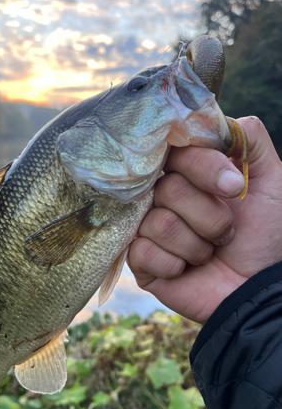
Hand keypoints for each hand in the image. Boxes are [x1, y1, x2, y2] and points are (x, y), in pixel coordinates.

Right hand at [128, 117, 281, 322]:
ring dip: (196, 243)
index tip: (235, 189)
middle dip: (208, 216)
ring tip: (209, 253)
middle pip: (167, 187)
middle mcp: (164, 196)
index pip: (177, 152)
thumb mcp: (272, 183)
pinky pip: (143, 251)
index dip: (204, 168)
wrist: (259, 290)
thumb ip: (250, 141)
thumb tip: (218, 118)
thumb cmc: (267, 237)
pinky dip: (175, 264)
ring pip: (158, 222)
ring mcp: (148, 228)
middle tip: (227, 232)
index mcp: (190, 175)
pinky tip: (187, 270)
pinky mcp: (140, 260)